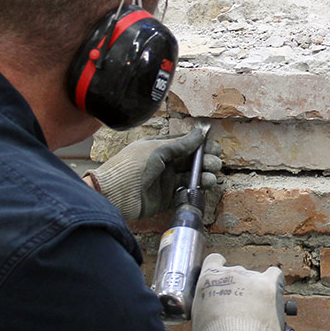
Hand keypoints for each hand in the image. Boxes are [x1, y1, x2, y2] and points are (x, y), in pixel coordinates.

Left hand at [85, 126, 221, 221]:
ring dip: (203, 175)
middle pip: (191, 161)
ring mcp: (165, 181)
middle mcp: (164, 163)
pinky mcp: (166, 198)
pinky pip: (185, 193)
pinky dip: (195, 190)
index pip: (186, 144)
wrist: (114, 194)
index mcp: (160, 148)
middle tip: (213, 163)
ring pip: (191, 176)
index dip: (201, 146)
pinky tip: (202, 187)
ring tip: (209, 177)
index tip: (214, 148)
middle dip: (205, 161)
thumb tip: (201, 132)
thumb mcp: (157, 150)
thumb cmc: (132, 166)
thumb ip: (181, 144)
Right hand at [191, 253, 285, 330]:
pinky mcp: (269, 286)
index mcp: (209, 277)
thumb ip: (205, 301)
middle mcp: (230, 273)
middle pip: (236, 272)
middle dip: (238, 287)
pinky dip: (274, 282)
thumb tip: (211, 302)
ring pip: (254, 278)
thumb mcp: (198, 316)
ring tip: (256, 312)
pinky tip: (272, 293)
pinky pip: (274, 275)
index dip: (219, 267)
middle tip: (239, 307)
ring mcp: (251, 278)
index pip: (214, 260)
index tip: (223, 277)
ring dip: (255, 290)